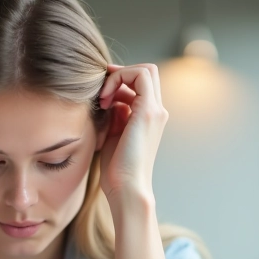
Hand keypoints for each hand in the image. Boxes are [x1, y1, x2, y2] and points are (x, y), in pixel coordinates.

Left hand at [97, 63, 168, 206]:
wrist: (125, 188)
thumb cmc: (117, 169)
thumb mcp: (114, 135)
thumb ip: (116, 115)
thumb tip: (111, 99)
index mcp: (150, 117)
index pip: (141, 83)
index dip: (120, 80)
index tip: (101, 95)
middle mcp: (157, 111)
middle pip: (147, 72)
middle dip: (121, 74)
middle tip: (102, 91)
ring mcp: (155, 111)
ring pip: (145, 70)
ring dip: (118, 76)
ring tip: (102, 99)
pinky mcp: (147, 112)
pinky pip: (139, 76)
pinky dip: (118, 80)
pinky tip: (104, 100)